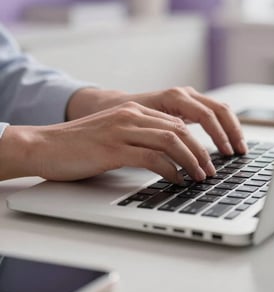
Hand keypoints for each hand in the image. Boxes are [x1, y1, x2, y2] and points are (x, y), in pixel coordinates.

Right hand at [0, 100, 228, 182]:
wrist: (45, 145)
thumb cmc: (80, 145)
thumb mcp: (115, 134)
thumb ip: (140, 137)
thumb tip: (168, 155)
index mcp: (134, 111)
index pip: (176, 123)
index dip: (197, 141)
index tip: (207, 158)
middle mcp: (131, 116)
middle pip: (179, 130)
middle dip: (200, 152)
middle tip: (210, 170)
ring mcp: (122, 130)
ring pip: (171, 141)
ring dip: (191, 161)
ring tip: (200, 176)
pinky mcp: (113, 148)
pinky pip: (152, 157)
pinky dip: (170, 170)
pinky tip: (177, 180)